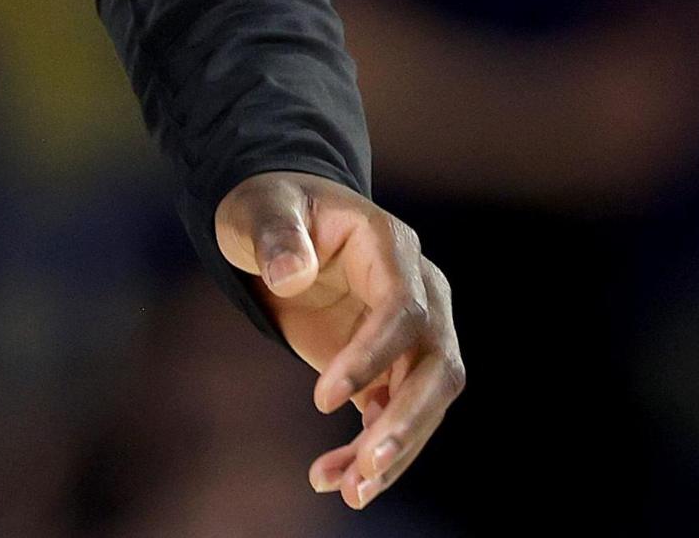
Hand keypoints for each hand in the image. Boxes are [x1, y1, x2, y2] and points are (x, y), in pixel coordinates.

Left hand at [214, 172, 462, 510]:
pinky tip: (333, 479)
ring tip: (347, 491)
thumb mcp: (260, 208)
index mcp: (392, 248)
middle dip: (407, 422)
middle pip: (438, 367)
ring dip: (392, 451)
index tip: (323, 398)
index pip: (404, 311)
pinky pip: (394, 415)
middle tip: (367, 467)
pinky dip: (369, 450)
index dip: (372, 356)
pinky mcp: (393, 366)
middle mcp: (420, 293)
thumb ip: (274, 235)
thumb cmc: (269, 207)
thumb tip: (291, 275)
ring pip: (424, 403)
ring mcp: (414, 333)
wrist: (279, 224)